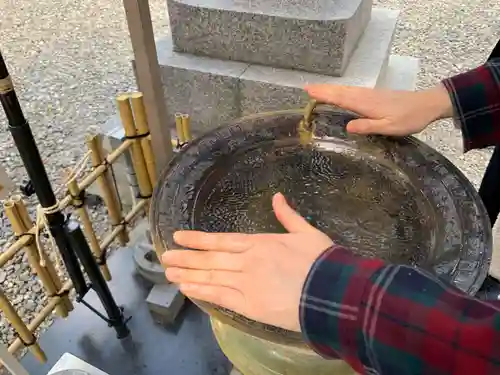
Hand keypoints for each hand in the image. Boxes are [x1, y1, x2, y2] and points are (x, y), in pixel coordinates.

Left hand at [162, 193, 332, 331]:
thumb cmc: (321, 261)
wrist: (332, 293)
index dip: (198, 239)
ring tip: (169, 273)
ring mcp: (246, 284)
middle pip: (210, 259)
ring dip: (188, 274)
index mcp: (259, 242)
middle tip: (164, 258)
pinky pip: (220, 297)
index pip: (221, 240)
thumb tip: (277, 197)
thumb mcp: (307, 232)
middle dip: (185, 258)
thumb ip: (288, 216)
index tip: (178, 237)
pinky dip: (202, 292)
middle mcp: (247, 261)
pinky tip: (187, 289)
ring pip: (210, 277)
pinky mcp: (250, 306)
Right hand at [305, 83, 452, 135]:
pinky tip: (339, 95)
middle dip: (323, 90)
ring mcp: (370, 95)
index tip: (309, 91)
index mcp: (366, 104)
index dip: (324, 95)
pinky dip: (341, 92)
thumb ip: (368, 126)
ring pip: (346, 91)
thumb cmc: (409, 118)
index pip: (340, 98)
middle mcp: (365, 96)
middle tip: (306, 88)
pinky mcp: (374, 96)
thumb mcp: (389, 127)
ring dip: (331, 90)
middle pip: (340, 92)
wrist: (426, 104)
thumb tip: (347, 127)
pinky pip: (352, 92)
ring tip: (317, 90)